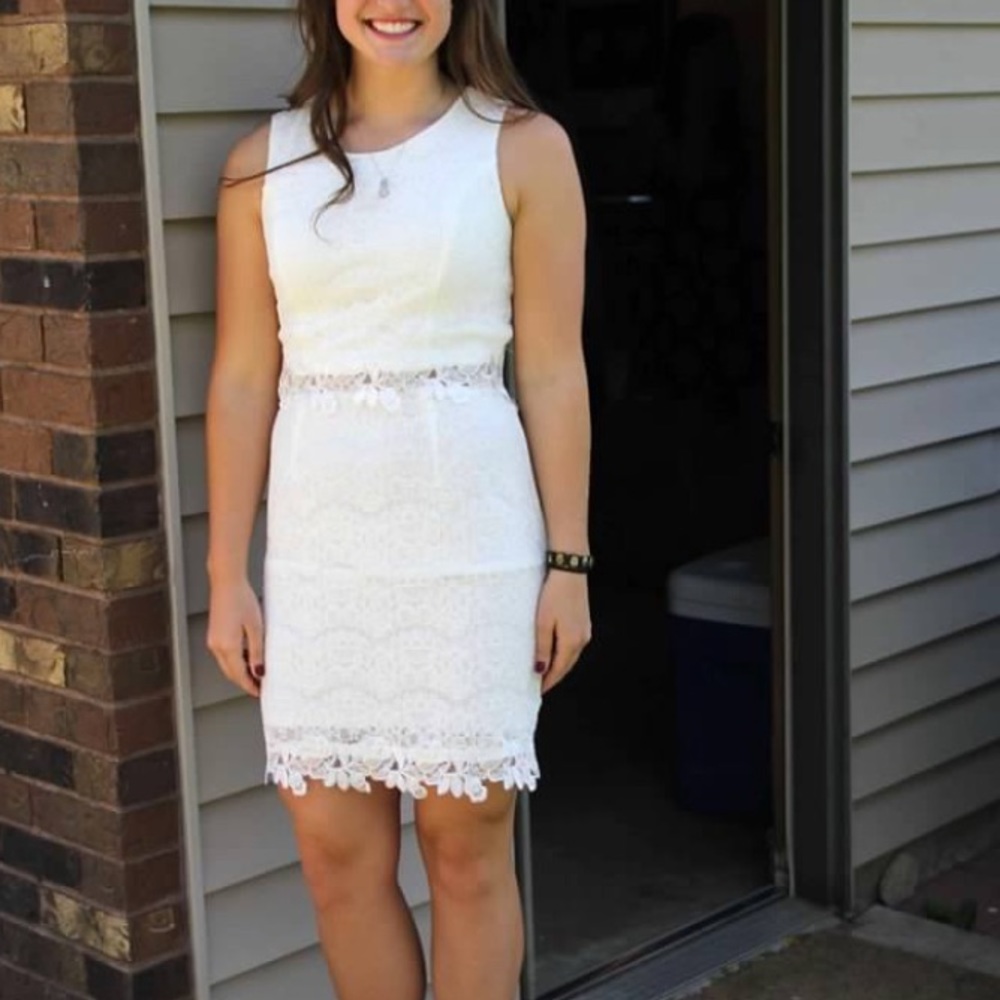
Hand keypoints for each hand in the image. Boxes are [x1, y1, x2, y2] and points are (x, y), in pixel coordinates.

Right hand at [206, 576, 264, 697]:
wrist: (227, 582)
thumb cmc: (242, 599)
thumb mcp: (256, 627)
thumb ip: (257, 651)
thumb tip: (259, 671)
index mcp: (227, 647)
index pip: (239, 675)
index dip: (250, 685)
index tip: (260, 692)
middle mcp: (216, 647)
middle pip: (231, 673)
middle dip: (245, 681)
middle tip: (260, 686)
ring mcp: (213, 641)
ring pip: (227, 665)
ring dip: (240, 671)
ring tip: (257, 672)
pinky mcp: (214, 635)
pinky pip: (224, 655)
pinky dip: (235, 660)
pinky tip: (248, 657)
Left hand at [534, 571, 591, 694]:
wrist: (570, 571)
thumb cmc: (554, 595)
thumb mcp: (542, 622)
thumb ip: (542, 648)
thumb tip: (540, 671)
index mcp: (572, 642)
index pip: (558, 671)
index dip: (547, 682)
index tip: (535, 691)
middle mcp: (582, 640)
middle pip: (566, 666)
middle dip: (553, 676)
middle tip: (537, 685)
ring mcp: (585, 631)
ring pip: (570, 656)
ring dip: (558, 665)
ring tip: (543, 670)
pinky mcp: (584, 622)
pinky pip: (573, 645)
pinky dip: (563, 653)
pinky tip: (554, 652)